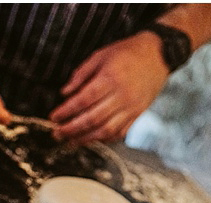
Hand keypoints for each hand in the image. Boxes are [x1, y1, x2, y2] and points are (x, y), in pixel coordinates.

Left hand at [51, 32, 169, 143]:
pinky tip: (92, 139)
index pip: (83, 99)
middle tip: (57, 134)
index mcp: (110, 78)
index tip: (53, 117)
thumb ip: (81, 74)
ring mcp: (131, 109)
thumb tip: (65, 93)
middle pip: (92, 118)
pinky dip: (104, 139)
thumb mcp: (100, 55)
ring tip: (71, 141)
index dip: (66, 111)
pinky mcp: (137, 116)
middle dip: (72, 129)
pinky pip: (119, 133)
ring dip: (86, 138)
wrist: (157, 57)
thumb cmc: (126, 53)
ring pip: (105, 130)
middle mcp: (121, 97)